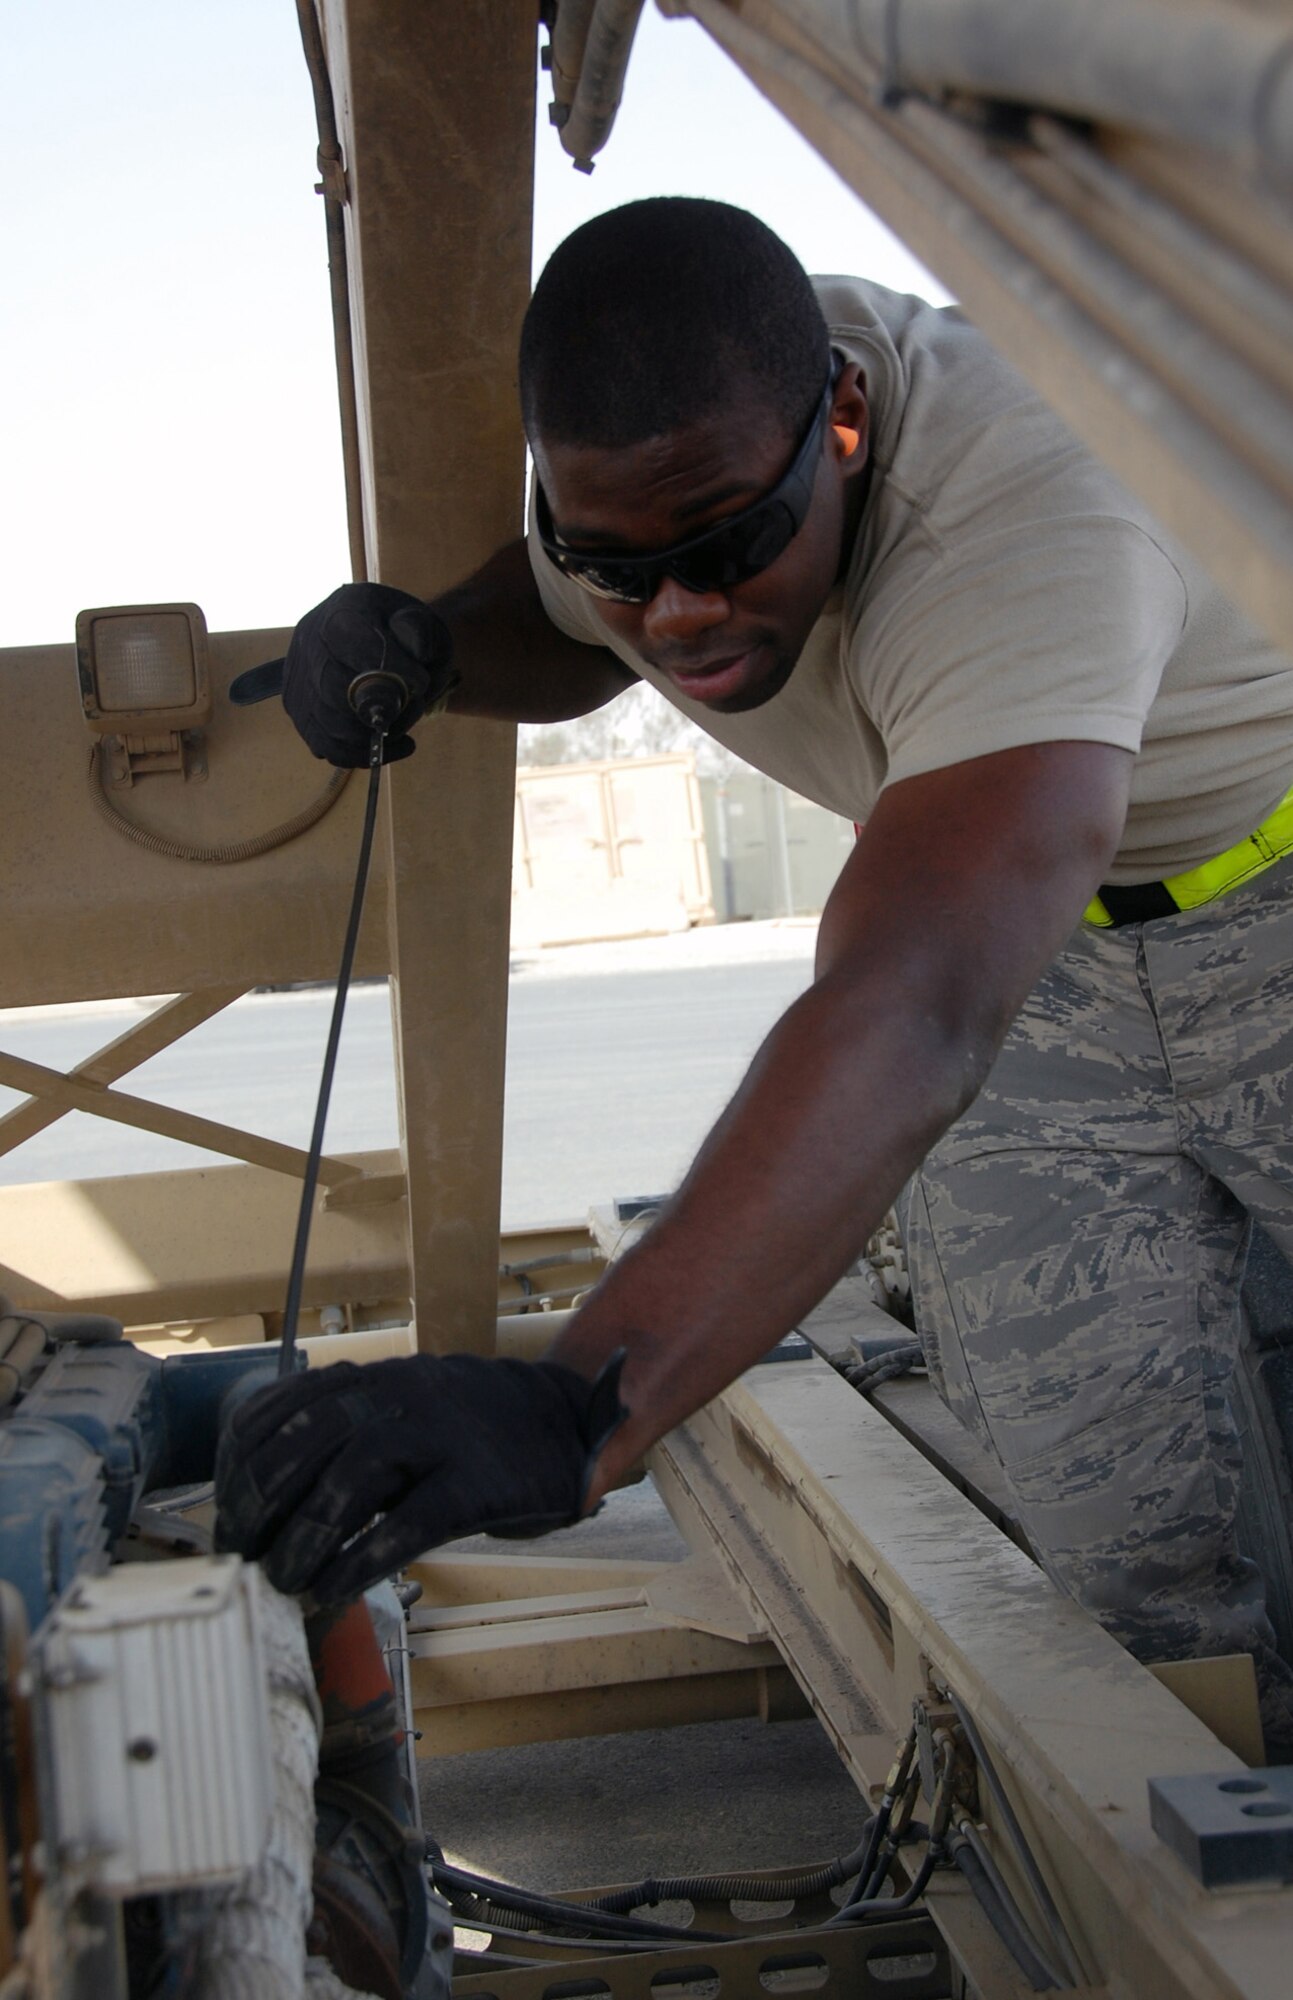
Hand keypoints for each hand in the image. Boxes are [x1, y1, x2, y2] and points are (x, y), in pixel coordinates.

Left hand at [213, 1351, 627, 1603]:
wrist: (565, 1423)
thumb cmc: (465, 1434)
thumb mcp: (397, 1414)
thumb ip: (339, 1440)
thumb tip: (261, 1499)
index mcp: (370, 1379)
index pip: (279, 1410)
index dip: (238, 1467)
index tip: (225, 1516)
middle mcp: (397, 1396)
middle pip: (303, 1442)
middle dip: (257, 1505)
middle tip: (241, 1558)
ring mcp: (439, 1436)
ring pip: (350, 1479)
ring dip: (303, 1537)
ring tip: (284, 1581)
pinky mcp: (476, 1483)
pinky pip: (409, 1523)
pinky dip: (362, 1560)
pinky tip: (336, 1591)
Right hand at [282, 583, 457, 764]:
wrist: (380, 638)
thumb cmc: (402, 632)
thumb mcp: (421, 621)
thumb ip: (420, 632)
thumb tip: (415, 654)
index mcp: (342, 612)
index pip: (355, 642)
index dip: (390, 669)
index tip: (421, 682)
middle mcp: (309, 640)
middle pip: (333, 689)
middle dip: (380, 710)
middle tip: (414, 707)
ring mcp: (298, 676)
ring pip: (326, 723)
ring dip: (371, 736)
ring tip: (402, 729)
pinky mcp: (297, 707)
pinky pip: (321, 744)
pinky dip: (356, 754)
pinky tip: (384, 747)